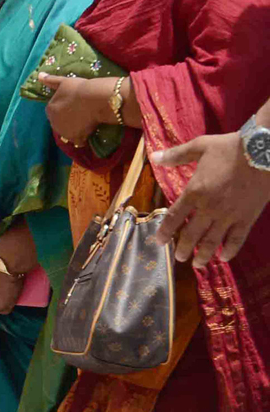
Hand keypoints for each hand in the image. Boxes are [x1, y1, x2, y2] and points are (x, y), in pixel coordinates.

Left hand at [38, 74, 112, 148]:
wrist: (95, 99)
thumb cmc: (79, 89)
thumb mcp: (64, 82)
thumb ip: (50, 80)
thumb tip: (39, 76)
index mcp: (49, 109)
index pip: (52, 111)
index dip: (62, 108)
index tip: (72, 105)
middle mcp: (54, 122)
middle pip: (59, 122)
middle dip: (66, 120)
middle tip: (79, 114)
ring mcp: (64, 131)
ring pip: (67, 132)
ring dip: (73, 129)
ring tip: (84, 123)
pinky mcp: (76, 138)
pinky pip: (77, 141)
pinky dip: (81, 138)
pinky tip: (88, 133)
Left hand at [153, 133, 269, 265]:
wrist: (262, 152)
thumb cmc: (229, 148)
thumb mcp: (199, 147)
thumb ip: (176, 155)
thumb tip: (153, 157)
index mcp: (194, 191)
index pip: (174, 217)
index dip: (165, 231)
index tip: (159, 242)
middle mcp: (209, 208)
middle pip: (191, 234)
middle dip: (183, 248)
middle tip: (179, 257)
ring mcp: (229, 215)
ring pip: (212, 241)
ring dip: (203, 254)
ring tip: (197, 264)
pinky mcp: (247, 218)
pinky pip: (237, 238)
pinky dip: (230, 250)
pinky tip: (224, 257)